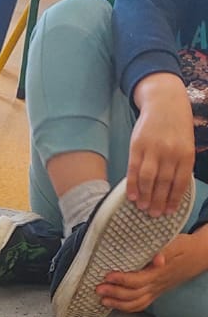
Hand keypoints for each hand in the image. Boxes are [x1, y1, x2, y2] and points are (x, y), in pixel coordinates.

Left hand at [97, 230, 207, 311]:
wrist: (196, 255)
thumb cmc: (182, 247)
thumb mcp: (175, 244)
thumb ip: (163, 250)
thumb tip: (157, 260)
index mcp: (159, 272)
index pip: (138, 280)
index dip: (122, 280)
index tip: (108, 275)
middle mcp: (156, 284)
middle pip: (133, 294)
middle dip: (114, 293)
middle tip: (98, 288)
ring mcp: (156, 290)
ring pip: (136, 303)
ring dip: (118, 304)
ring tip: (102, 300)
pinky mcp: (155, 293)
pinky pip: (141, 304)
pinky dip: (126, 307)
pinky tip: (114, 304)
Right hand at [127, 74, 194, 215]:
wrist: (165, 102)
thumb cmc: (177, 125)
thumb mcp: (186, 143)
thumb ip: (180, 164)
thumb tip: (172, 189)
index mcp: (186, 154)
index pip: (180, 182)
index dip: (174, 199)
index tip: (169, 212)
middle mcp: (170, 152)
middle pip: (163, 183)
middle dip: (158, 201)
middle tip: (154, 214)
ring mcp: (152, 149)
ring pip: (148, 178)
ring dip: (144, 195)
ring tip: (142, 207)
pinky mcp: (137, 146)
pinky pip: (133, 169)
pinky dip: (132, 184)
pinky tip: (131, 195)